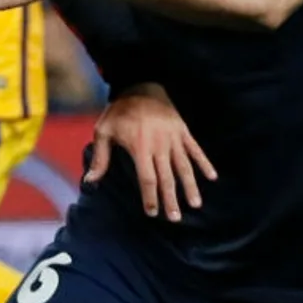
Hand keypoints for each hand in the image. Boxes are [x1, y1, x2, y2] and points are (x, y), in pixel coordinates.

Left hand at [85, 83, 216, 221]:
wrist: (140, 84)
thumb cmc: (119, 110)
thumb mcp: (103, 131)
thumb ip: (100, 157)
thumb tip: (90, 181)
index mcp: (140, 147)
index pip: (147, 178)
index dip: (150, 197)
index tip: (152, 213)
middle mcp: (159, 145)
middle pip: (167, 177)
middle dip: (171, 199)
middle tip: (175, 218)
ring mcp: (173, 138)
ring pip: (184, 166)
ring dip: (190, 186)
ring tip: (196, 205)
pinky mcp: (183, 130)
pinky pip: (195, 149)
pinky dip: (204, 163)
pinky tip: (212, 177)